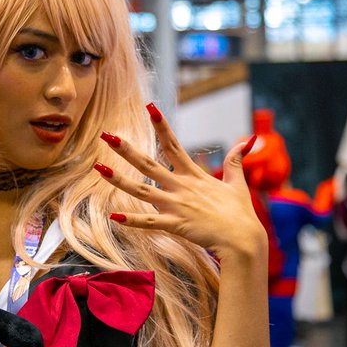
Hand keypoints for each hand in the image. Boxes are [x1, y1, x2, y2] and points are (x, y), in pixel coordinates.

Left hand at [95, 102, 265, 262]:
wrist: (243, 239)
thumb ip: (236, 161)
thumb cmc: (240, 213)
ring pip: (141, 190)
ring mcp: (176, 205)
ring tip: (99, 169)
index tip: (150, 106)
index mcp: (193, 175)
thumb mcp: (238, 183)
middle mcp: (181, 186)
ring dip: (119, 180)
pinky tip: (114, 216)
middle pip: (148, 164)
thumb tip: (247, 140)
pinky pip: (149, 222)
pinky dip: (132, 220)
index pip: (173, 145)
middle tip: (106, 136)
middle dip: (126, 149)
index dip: (161, 125)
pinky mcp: (175, 224)